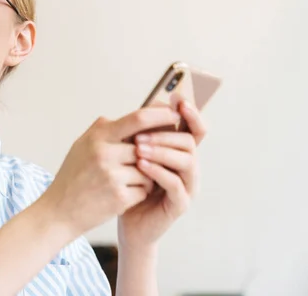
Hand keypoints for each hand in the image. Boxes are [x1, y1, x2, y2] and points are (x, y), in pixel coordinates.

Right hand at [39, 106, 181, 238]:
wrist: (59, 211)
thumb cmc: (73, 176)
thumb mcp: (82, 145)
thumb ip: (105, 129)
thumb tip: (134, 116)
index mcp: (98, 136)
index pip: (138, 119)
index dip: (160, 115)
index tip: (174, 115)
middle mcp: (105, 153)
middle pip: (147, 147)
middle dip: (151, 155)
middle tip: (143, 162)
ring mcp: (112, 176)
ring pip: (149, 170)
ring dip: (145, 176)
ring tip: (124, 182)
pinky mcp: (120, 197)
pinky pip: (144, 189)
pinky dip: (138, 192)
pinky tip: (122, 195)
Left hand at [117, 99, 205, 250]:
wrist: (127, 221)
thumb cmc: (130, 184)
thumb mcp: (133, 155)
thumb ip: (141, 134)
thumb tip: (142, 107)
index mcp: (180, 153)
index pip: (195, 129)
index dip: (191, 113)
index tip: (178, 100)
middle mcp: (189, 168)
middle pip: (190, 142)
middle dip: (165, 135)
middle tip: (140, 135)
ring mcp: (188, 186)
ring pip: (187, 161)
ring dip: (162, 151)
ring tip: (138, 149)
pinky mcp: (180, 204)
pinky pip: (176, 184)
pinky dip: (159, 172)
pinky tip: (141, 165)